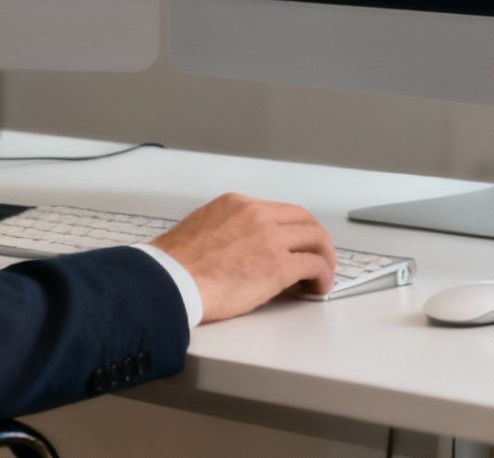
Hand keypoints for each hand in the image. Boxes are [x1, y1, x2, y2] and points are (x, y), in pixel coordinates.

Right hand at [150, 193, 336, 322]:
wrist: (169, 281)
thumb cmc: (174, 265)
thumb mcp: (200, 229)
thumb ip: (225, 231)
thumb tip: (239, 250)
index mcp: (236, 204)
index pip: (278, 211)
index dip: (292, 230)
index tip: (295, 244)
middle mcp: (256, 214)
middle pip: (304, 220)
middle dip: (316, 240)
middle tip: (317, 258)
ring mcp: (270, 238)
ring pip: (316, 239)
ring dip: (324, 258)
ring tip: (321, 277)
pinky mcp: (278, 265)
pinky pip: (315, 265)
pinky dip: (323, 276)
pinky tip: (317, 288)